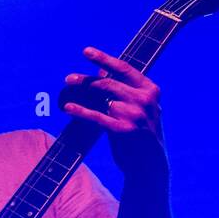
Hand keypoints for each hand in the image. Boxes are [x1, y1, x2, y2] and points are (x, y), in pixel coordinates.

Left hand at [61, 47, 166, 178]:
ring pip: (102, 99)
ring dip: (83, 96)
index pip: (123, 68)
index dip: (103, 58)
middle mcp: (145, 99)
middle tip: (69, 79)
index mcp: (150, 89)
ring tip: (68, 94)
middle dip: (86, 80)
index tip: (86, 51)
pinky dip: (81, 111)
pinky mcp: (124, 130)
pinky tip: (69, 107)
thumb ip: (123, 90)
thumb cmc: (141, 134)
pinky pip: (97, 116)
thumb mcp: (138, 108)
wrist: (150, 165)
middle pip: (108, 83)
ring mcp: (136, 114)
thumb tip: (102, 71)